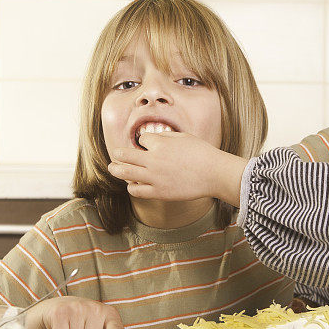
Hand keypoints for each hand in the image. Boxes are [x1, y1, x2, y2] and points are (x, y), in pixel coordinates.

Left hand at [108, 132, 246, 205]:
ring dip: (117, 169)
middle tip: (116, 155)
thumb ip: (165, 137)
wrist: (214, 174)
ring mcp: (154, 177)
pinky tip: (133, 184)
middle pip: (125, 155)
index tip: (147, 146)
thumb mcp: (183, 137)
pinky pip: (136, 190)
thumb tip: (152, 139)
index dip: (143, 142)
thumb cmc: (202, 153)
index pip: (141, 140)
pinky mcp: (159, 192)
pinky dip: (131, 186)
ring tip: (113, 168)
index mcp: (160, 144)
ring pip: (125, 173)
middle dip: (119, 154)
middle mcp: (153, 160)